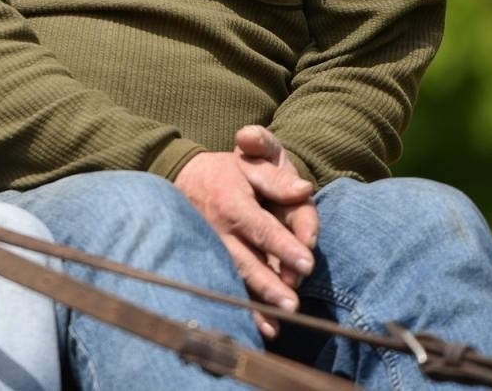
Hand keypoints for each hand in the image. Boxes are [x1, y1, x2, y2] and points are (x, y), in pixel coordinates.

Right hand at [174, 143, 314, 338]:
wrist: (184, 178)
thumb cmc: (227, 172)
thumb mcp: (250, 163)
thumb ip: (276, 177)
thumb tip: (304, 189)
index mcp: (232, 204)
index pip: (262, 228)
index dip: (283, 246)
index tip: (306, 263)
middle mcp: (220, 231)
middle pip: (247, 261)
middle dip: (269, 284)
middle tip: (292, 303)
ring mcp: (213, 250)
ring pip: (236, 279)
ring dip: (257, 303)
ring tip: (277, 324)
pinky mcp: (212, 263)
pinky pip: (227, 286)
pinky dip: (245, 309)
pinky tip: (264, 328)